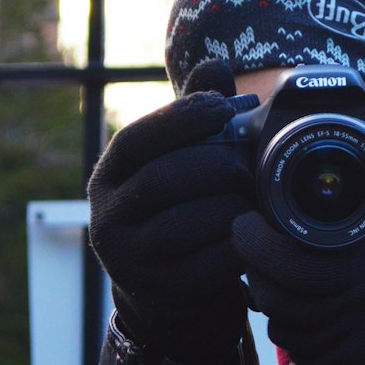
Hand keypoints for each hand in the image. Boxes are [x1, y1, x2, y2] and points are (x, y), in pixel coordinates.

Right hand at [88, 61, 254, 364]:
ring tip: (256, 196)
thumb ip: (194, 118)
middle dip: (218, 165)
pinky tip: (255, 232)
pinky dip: (240, 241)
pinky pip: (212, 260)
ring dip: (233, 203)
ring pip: (190, 220)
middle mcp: (108, 219)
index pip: (137, 139)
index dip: (181, 118)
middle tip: (251, 164)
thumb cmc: (181, 214)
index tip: (225, 107)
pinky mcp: (165, 291)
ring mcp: (132, 260)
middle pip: (166, 179)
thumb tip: (217, 65)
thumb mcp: (178, 166)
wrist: (174, 298)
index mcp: (107, 178)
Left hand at [231, 111, 364, 364]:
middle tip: (260, 239)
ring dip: (273, 297)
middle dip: (254, 264)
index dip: (252, 239)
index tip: (250, 218)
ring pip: (282, 324)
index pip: (279, 260)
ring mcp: (345, 352)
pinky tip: (313, 308)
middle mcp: (345, 317)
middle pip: (269, 293)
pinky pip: (304, 351)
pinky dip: (297, 327)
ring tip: (283, 270)